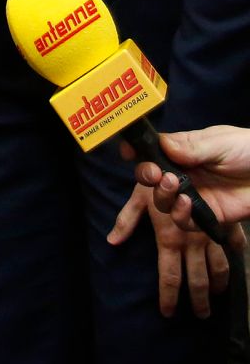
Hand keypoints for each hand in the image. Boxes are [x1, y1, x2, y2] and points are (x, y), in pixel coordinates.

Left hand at [107, 183, 230, 317]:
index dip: (168, 296)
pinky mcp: (224, 224)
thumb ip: (126, 221)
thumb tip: (112, 241)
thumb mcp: (138, 197)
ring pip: (219, 266)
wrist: (188, 163)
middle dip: (198, 300)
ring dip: (218, 283)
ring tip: (217, 295)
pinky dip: (236, 251)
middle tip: (200, 315)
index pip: (168, 275)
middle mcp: (192, 242)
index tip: (167, 313)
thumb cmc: (157, 178)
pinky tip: (237, 256)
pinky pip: (233, 242)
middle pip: (197, 279)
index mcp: (169, 239)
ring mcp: (209, 235)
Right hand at [123, 126, 249, 232]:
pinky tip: (186, 204)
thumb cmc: (248, 150)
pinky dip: (180, 215)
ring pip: (162, 201)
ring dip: (162, 195)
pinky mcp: (207, 216)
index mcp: (182, 152)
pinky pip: (184, 221)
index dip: (136, 151)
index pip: (152, 151)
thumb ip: (190, 146)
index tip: (127, 151)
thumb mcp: (219, 142)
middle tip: (154, 174)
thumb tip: (160, 144)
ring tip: (174, 185)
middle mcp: (183, 174)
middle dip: (146, 176)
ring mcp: (193, 195)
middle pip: (151, 178)